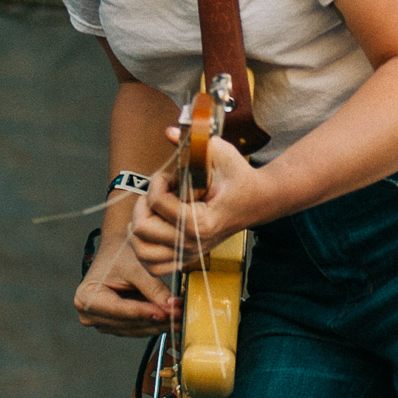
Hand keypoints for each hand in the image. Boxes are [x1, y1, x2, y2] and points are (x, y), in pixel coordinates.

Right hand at [74, 239, 177, 336]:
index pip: (120, 310)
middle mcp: (89, 314)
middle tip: (180, 315)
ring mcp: (101, 322)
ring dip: (158, 325)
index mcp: (86, 297)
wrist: (119, 249)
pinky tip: (172, 318)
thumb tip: (172, 308)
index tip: (167, 313)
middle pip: (127, 323)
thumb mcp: (137, 268)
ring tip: (180, 316)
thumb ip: (154, 289)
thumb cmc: (122, 253)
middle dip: (156, 320)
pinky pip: (137, 329)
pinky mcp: (115, 324)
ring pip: (134, 329)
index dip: (145, 313)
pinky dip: (155, 323)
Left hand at [132, 133, 272, 274]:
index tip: (169, 175)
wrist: (258, 201)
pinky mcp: (187, 258)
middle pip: (141, 229)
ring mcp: (189, 254)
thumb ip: (194, 142)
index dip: (157, 182)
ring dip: (138, 228)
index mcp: (201, 222)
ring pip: (142, 252)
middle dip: (143, 204)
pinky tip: (153, 229)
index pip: (156, 203)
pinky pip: (153, 266)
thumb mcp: (220, 153)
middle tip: (157, 192)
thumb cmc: (240, 178)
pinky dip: (145, 249)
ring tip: (151, 211)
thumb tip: (170, 131)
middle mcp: (193, 243)